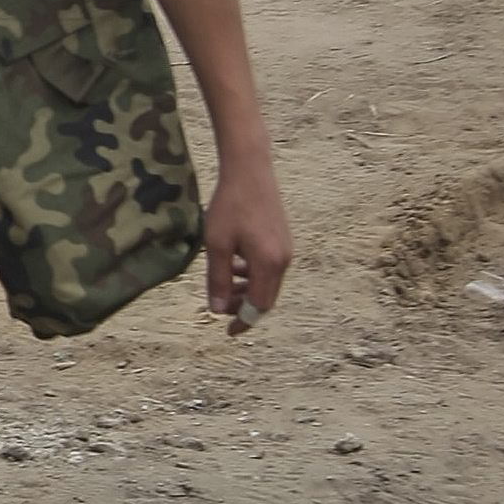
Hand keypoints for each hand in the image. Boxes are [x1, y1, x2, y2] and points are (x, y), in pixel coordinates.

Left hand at [203, 167, 293, 328]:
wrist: (250, 171)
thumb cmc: (230, 206)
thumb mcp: (217, 245)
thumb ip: (218, 279)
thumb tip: (218, 311)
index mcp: (269, 264)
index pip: (259, 306)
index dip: (244, 322)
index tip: (228, 332)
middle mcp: (283, 260)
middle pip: (267, 297)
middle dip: (245, 308)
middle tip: (221, 308)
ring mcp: (286, 249)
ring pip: (268, 282)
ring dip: (247, 290)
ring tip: (224, 287)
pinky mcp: (283, 240)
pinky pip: (269, 268)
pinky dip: (253, 274)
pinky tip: (234, 266)